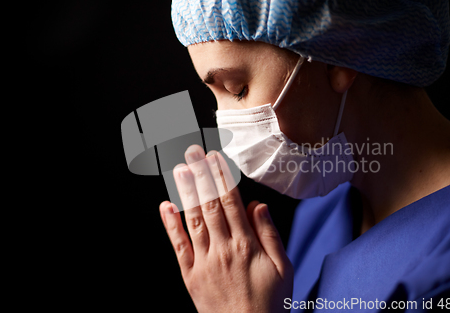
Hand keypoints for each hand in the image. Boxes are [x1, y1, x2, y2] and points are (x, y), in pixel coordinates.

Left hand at [159, 144, 292, 312]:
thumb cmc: (270, 302)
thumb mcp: (283, 268)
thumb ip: (270, 234)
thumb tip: (256, 205)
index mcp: (247, 245)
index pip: (231, 201)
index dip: (221, 176)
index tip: (215, 157)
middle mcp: (223, 249)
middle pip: (210, 204)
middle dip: (200, 175)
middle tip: (192, 151)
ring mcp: (204, 262)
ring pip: (193, 220)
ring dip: (185, 192)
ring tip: (179, 169)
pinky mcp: (190, 276)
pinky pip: (178, 247)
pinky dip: (170, 226)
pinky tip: (166, 207)